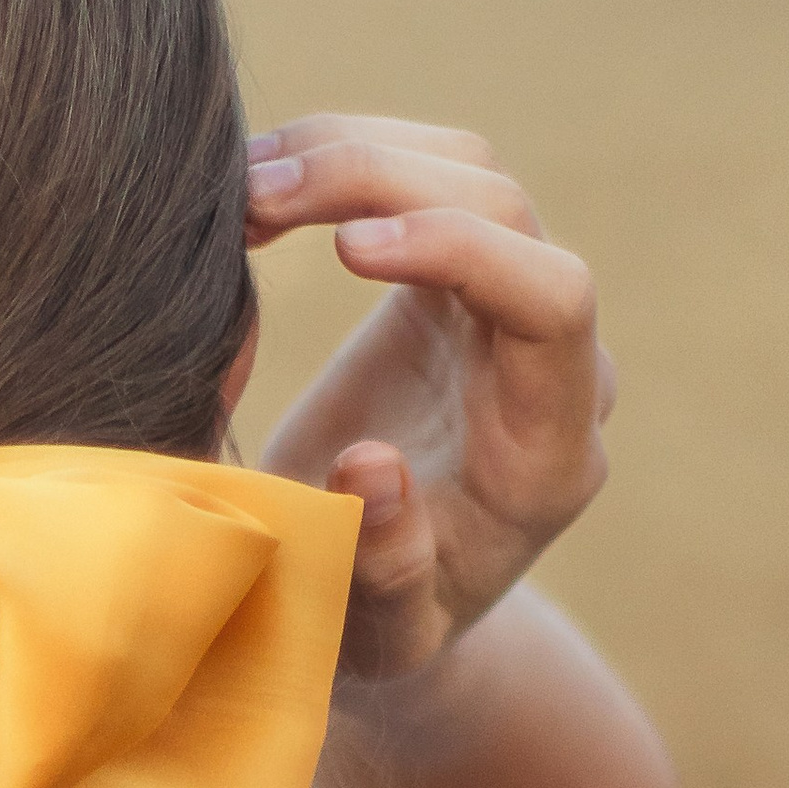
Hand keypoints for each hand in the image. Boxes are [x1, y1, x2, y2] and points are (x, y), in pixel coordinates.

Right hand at [247, 115, 614, 684]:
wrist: (375, 608)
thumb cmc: (374, 635)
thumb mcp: (376, 634)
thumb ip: (383, 568)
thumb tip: (371, 467)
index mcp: (547, 452)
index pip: (552, 302)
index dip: (461, 252)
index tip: (344, 250)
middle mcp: (547, 363)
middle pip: (503, 209)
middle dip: (379, 180)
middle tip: (248, 200)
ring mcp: (500, 308)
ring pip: (461, 170)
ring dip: (351, 152)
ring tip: (236, 187)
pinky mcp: (449, 279)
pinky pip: (417, 178)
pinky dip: (337, 161)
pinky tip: (252, 186)